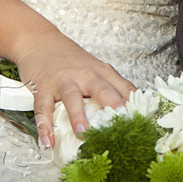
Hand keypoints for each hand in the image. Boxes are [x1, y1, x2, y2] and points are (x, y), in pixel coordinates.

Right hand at [12, 29, 136, 146]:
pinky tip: (47, 141)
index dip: (134, 102)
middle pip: (102, 90)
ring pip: (72, 98)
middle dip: (113, 106)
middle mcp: (85, 75)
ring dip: (77, 116)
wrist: (40, 41)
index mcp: (102, 72)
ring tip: (82, 133)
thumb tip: (128, 111)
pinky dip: (44, 126)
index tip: (142, 118)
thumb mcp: (94, 68)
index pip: (123, 87)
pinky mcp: (43, 87)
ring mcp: (63, 80)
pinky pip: (43, 108)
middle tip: (121, 124)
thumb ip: (108, 86)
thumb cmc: (70, 59)